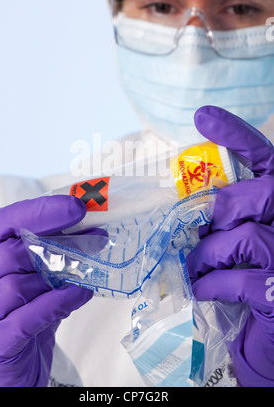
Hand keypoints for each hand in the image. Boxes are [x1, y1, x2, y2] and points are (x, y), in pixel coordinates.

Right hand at [0, 195, 92, 386]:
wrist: (3, 368)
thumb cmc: (16, 313)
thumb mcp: (29, 276)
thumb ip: (47, 254)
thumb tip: (88, 231)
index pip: (3, 223)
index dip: (40, 213)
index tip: (76, 208)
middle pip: (13, 253)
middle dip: (61, 244)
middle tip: (96, 239)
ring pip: (19, 285)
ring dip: (59, 276)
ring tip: (87, 271)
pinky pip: (31, 316)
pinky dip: (60, 302)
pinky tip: (81, 293)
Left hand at [186, 105, 273, 386]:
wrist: (272, 341)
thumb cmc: (259, 284)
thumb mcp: (247, 246)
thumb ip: (231, 220)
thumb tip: (191, 207)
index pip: (268, 159)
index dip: (238, 136)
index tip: (203, 116)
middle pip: (257, 194)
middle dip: (217, 209)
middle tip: (194, 226)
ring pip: (243, 236)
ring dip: (206, 252)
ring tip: (193, 265)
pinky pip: (237, 279)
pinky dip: (210, 283)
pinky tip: (201, 288)